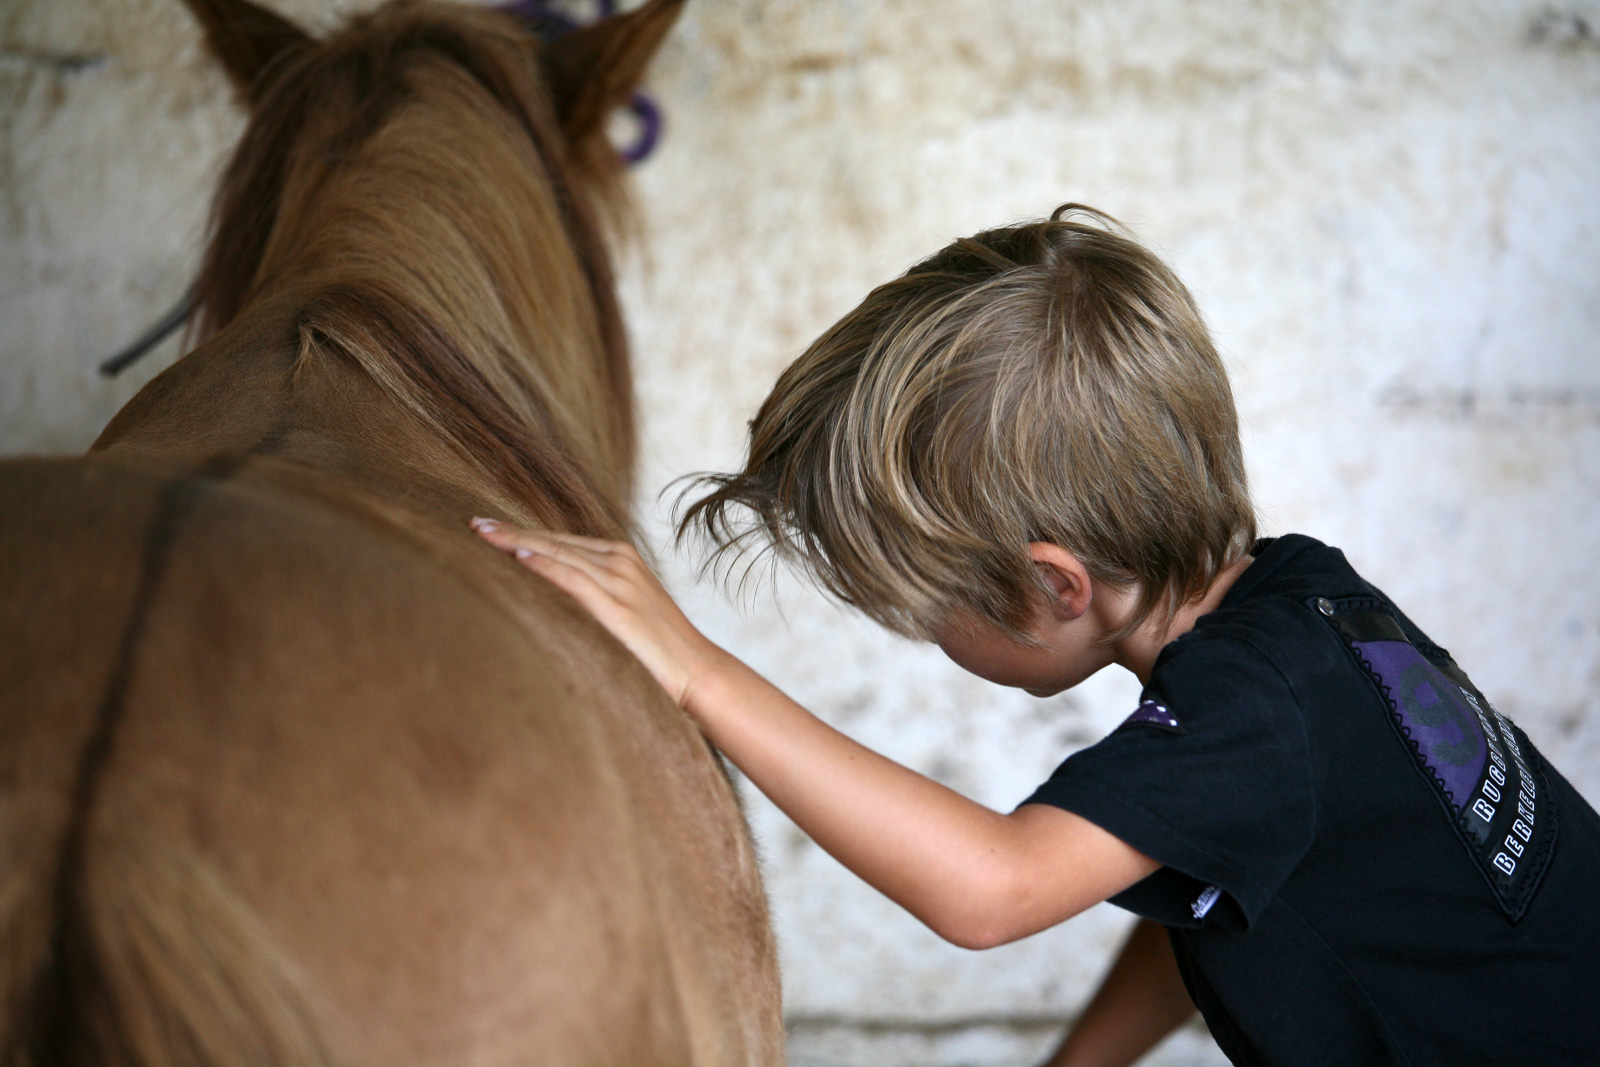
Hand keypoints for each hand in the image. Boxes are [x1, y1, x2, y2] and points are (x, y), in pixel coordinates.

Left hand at [470, 519, 719, 708]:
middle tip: (475, 523)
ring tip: (483, 534)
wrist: (697, 671)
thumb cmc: (659, 650)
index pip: (562, 540)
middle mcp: (619, 561)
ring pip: (558, 553)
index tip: (491, 528)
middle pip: (554, 540)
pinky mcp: (617, 605)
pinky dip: (544, 565)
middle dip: (513, 532)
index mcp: (621, 558)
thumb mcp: (624, 612)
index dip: (525, 533)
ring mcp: (620, 580)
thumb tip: (554, 601)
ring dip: (517, 542)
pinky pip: (573, 578)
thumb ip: (593, 598)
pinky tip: (518, 557)